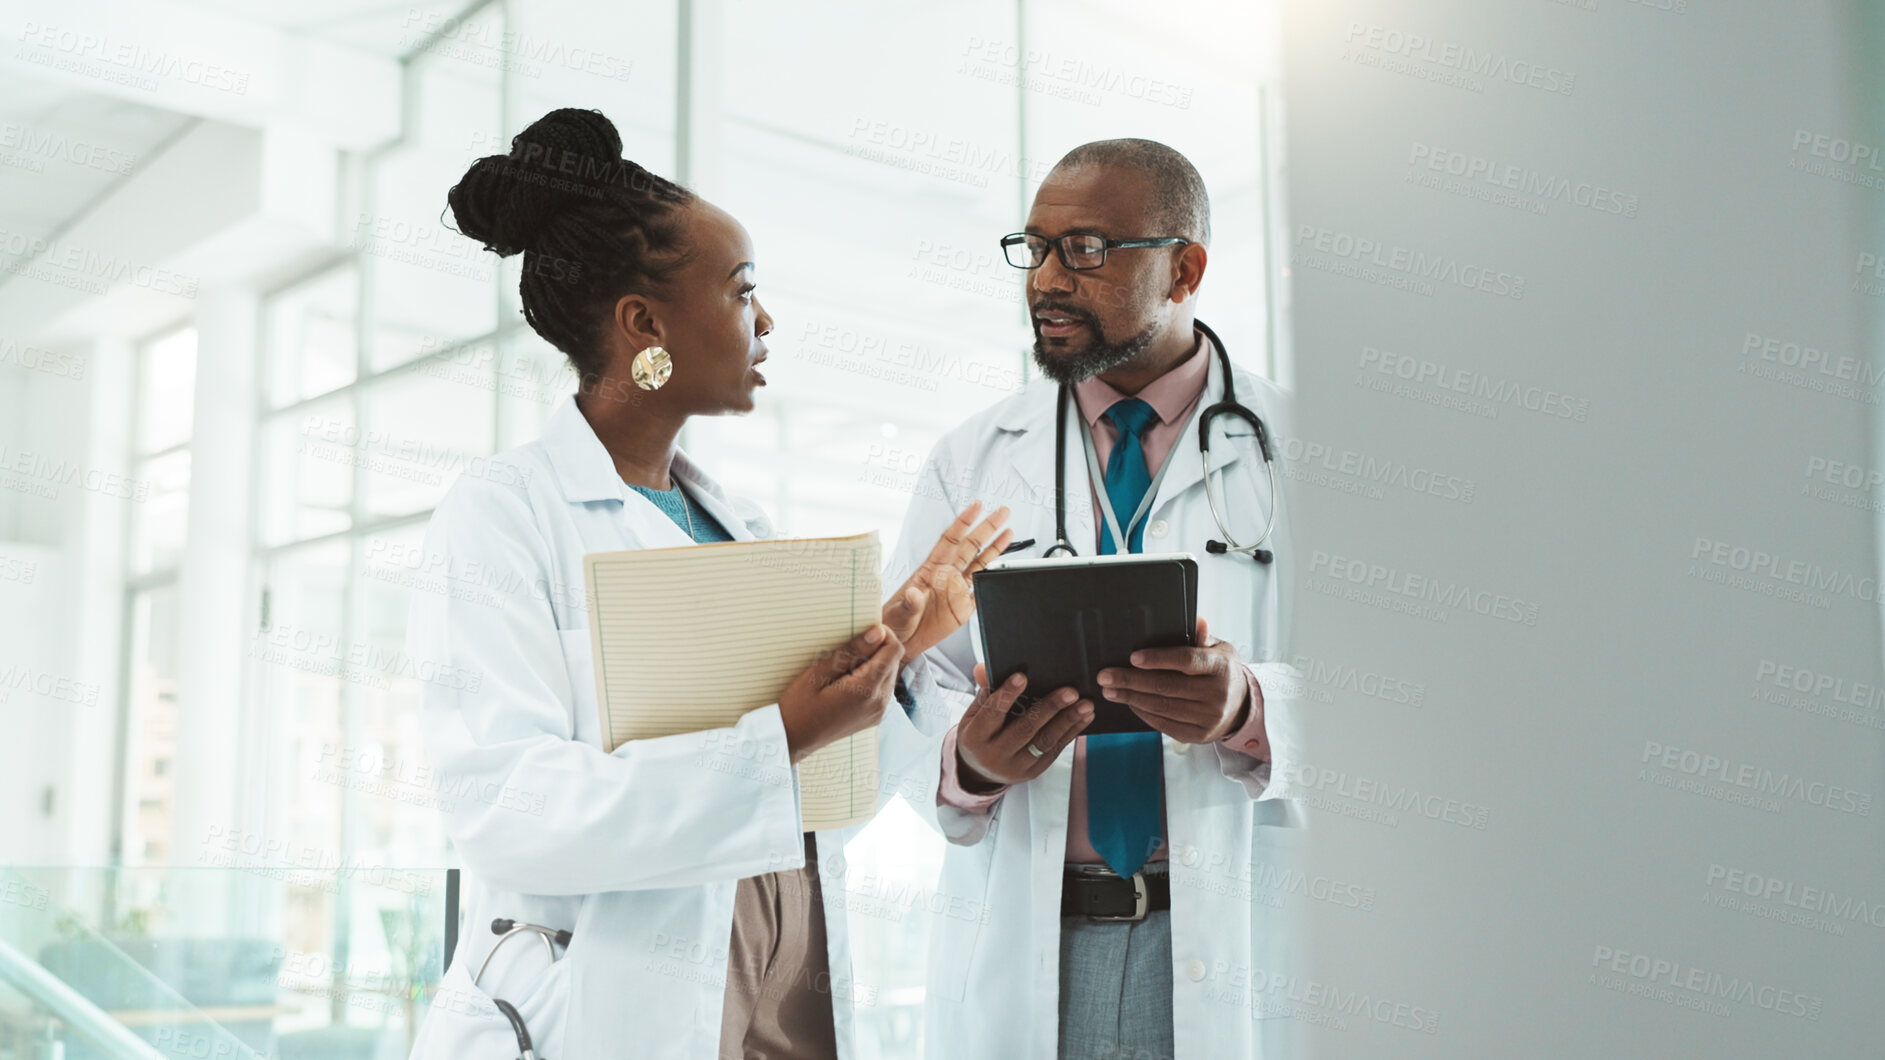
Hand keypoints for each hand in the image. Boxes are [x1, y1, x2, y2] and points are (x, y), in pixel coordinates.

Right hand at [777, 624, 902, 763]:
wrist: (792, 740)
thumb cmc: (798, 706)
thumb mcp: (818, 673)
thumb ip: (850, 652)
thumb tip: (877, 632)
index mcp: (867, 689)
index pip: (894, 650)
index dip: (883, 634)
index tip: (862, 631)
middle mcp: (879, 703)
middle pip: (894, 661)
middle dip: (877, 649)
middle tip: (847, 650)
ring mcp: (878, 712)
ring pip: (889, 675)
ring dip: (874, 664)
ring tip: (844, 667)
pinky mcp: (874, 718)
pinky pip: (882, 690)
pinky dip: (871, 679)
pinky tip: (847, 681)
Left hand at [881, 502, 1012, 659]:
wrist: (900, 642)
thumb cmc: (894, 621)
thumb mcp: (899, 611)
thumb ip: (909, 602)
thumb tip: (915, 594)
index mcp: (930, 570)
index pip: (951, 539)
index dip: (964, 522)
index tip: (977, 507)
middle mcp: (946, 576)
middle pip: (971, 546)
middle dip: (987, 527)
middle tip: (1002, 512)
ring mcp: (956, 590)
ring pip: (980, 564)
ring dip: (995, 548)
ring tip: (1008, 532)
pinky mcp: (963, 608)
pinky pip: (981, 589)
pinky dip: (993, 579)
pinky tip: (1002, 567)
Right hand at [954, 663, 1092, 790]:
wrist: (980, 771)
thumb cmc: (980, 733)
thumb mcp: (974, 713)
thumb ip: (984, 691)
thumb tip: (983, 668)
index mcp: (975, 738)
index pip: (991, 714)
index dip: (1006, 695)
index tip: (1022, 676)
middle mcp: (994, 755)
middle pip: (1024, 729)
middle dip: (1049, 708)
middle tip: (1070, 691)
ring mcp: (1015, 766)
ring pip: (1044, 742)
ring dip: (1067, 721)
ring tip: (1085, 704)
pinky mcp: (1033, 772)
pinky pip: (1054, 751)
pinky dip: (1071, 733)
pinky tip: (1084, 717)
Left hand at [1097, 618, 1254, 744]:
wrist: (1241, 706)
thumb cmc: (1222, 671)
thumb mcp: (1220, 649)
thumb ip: (1203, 636)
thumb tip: (1196, 620)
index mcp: (1221, 667)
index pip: (1186, 661)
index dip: (1158, 659)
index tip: (1133, 658)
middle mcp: (1217, 694)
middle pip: (1167, 687)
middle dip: (1131, 681)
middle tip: (1105, 676)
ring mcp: (1208, 718)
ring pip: (1162, 707)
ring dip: (1131, 698)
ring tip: (1110, 690)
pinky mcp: (1199, 735)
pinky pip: (1165, 724)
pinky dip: (1143, 713)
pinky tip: (1130, 703)